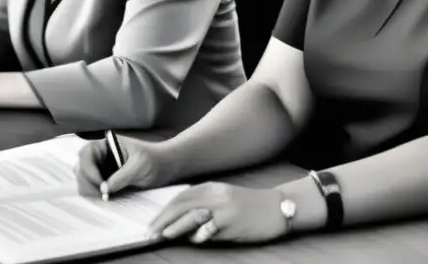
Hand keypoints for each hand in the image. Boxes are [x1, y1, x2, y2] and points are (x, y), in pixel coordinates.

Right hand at [75, 137, 172, 198]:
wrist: (165, 169)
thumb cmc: (155, 160)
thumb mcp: (140, 166)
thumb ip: (122, 176)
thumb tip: (103, 190)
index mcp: (106, 145)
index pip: (85, 154)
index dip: (88, 169)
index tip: (100, 184)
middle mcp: (100, 156)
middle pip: (80, 169)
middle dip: (88, 183)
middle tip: (103, 196)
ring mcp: (100, 170)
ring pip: (83, 181)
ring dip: (90, 191)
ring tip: (106, 198)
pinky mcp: (104, 183)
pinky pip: (91, 190)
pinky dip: (94, 196)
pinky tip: (107, 200)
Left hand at [145, 183, 289, 244]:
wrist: (277, 207)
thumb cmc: (249, 207)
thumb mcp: (224, 200)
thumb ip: (204, 206)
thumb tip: (179, 223)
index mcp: (212, 188)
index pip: (181, 197)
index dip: (164, 210)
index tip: (152, 222)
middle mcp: (216, 195)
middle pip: (182, 205)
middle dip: (163, 218)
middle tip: (150, 231)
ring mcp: (224, 207)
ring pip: (193, 215)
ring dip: (175, 226)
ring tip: (162, 235)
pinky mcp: (233, 221)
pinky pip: (211, 228)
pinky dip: (200, 235)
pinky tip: (195, 240)